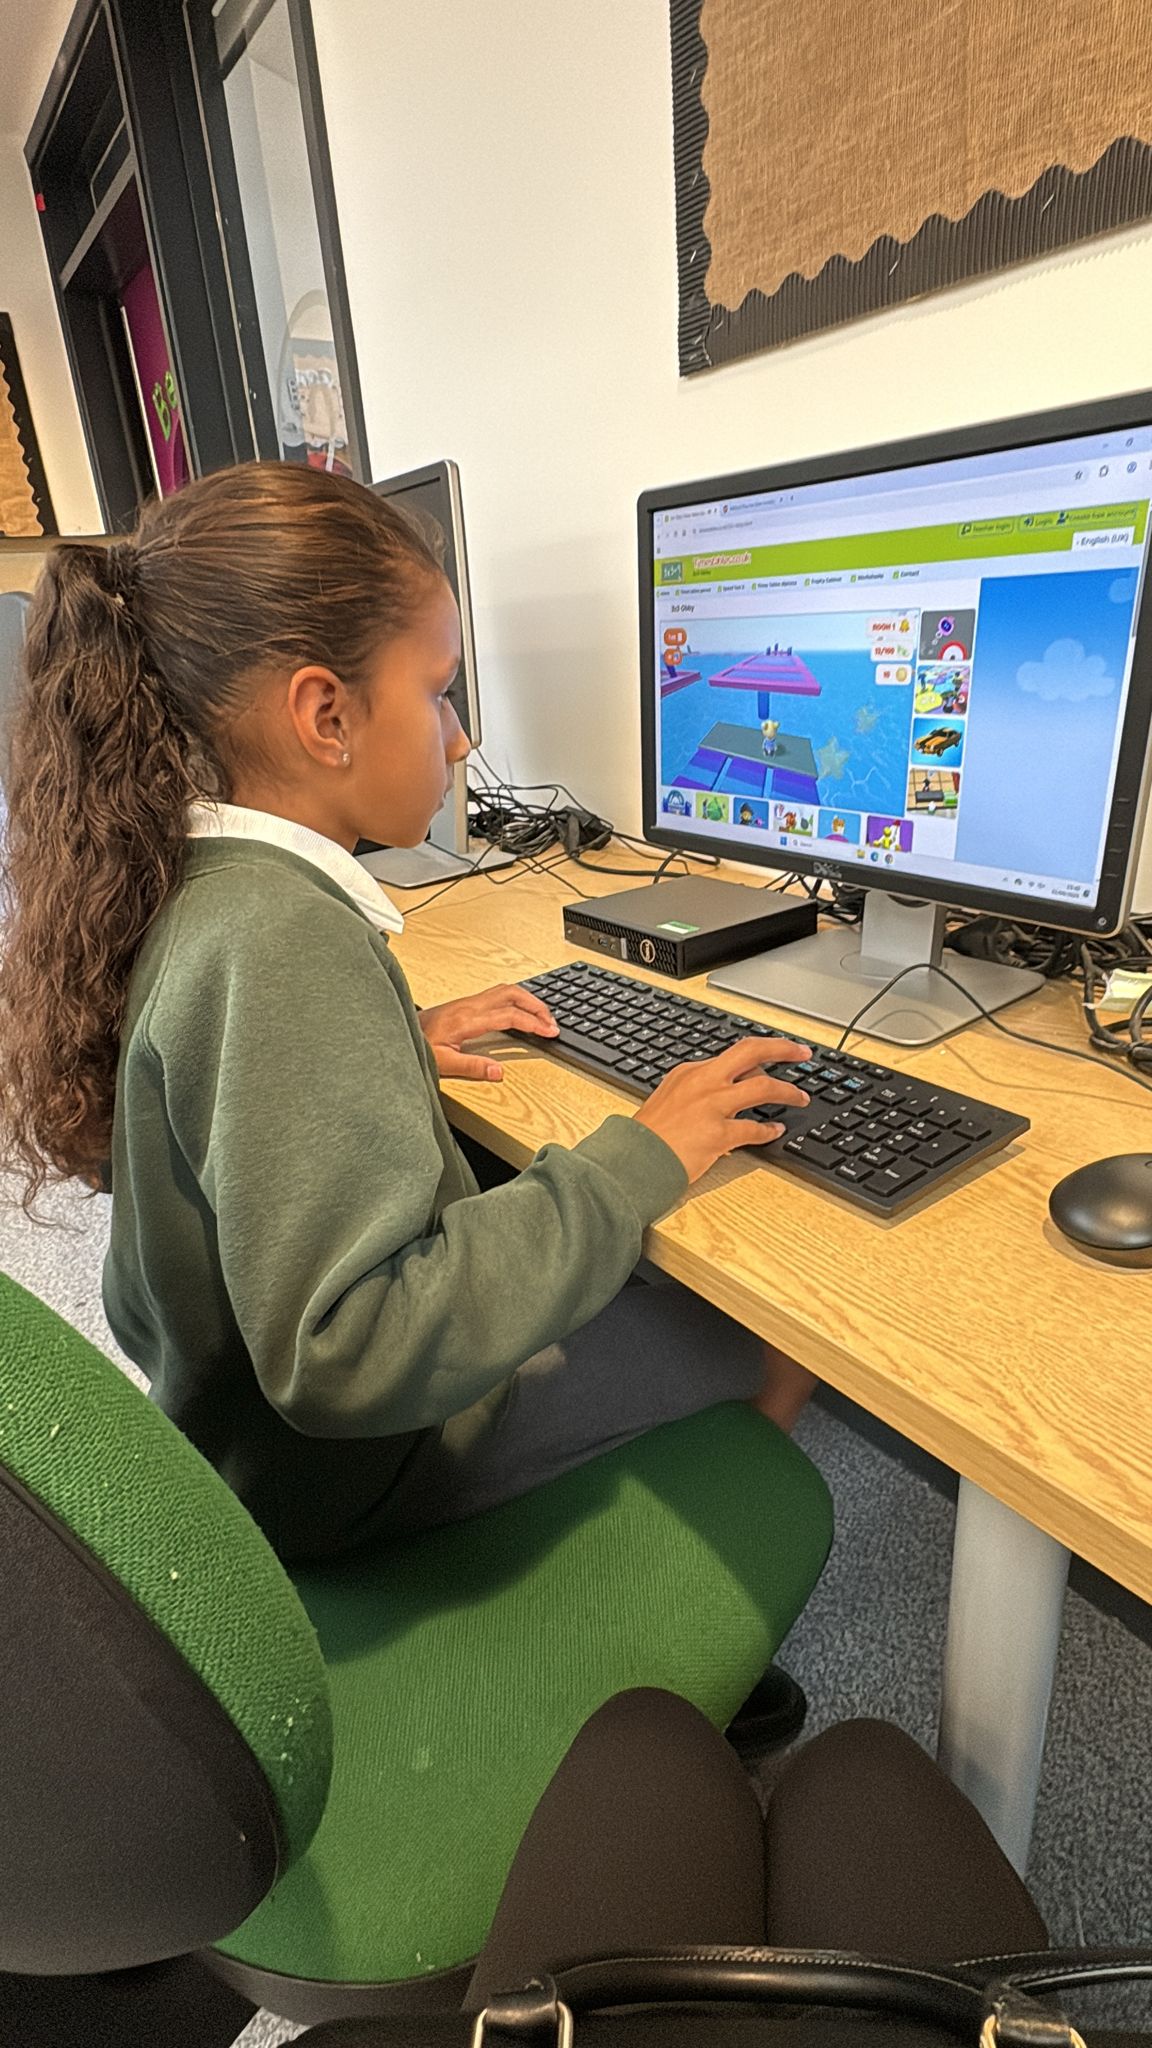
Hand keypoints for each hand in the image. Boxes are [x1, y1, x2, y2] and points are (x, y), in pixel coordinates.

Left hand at [418, 984, 557, 1081]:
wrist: (398, 1032)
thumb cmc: (417, 1045)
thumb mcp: (442, 1063)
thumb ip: (472, 1067)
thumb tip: (498, 1071)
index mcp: (468, 1019)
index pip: (509, 1015)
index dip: (533, 1022)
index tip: (549, 1031)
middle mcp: (469, 1006)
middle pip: (511, 993)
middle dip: (536, 1004)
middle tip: (552, 1020)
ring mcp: (468, 1002)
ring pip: (505, 990)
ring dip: (526, 999)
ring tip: (541, 1014)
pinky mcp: (465, 1004)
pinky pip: (496, 994)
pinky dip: (514, 999)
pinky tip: (519, 1010)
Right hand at [634, 1036, 811, 1182]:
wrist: (633, 1159)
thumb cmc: (649, 1136)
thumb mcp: (670, 1099)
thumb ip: (697, 1092)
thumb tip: (725, 1096)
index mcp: (691, 1072)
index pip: (734, 1055)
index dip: (760, 1056)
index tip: (775, 1054)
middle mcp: (703, 1082)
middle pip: (751, 1052)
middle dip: (782, 1049)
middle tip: (802, 1052)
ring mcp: (711, 1106)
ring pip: (762, 1086)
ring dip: (788, 1091)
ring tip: (801, 1097)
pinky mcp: (717, 1133)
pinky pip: (754, 1129)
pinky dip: (769, 1130)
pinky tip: (776, 1131)